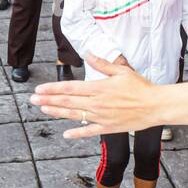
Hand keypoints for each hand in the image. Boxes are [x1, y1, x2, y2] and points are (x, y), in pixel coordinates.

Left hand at [28, 53, 159, 138]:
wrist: (155, 105)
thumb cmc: (141, 87)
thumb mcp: (121, 71)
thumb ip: (102, 64)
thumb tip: (88, 54)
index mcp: (99, 88)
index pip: (70, 88)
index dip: (53, 89)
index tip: (40, 89)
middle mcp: (97, 103)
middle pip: (67, 102)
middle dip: (48, 100)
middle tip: (32, 99)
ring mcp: (101, 116)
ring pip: (74, 115)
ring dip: (57, 112)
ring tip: (43, 110)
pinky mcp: (108, 127)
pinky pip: (89, 130)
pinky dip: (77, 132)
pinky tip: (66, 133)